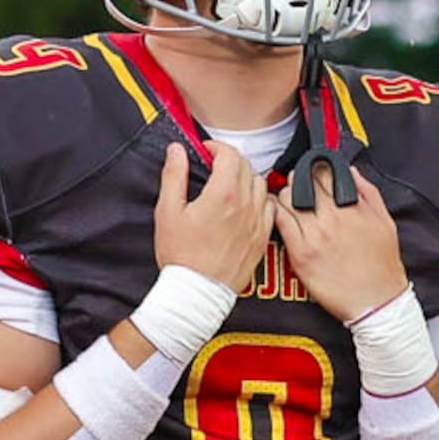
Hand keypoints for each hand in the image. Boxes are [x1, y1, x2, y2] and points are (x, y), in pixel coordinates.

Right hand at [154, 141, 270, 293]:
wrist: (197, 292)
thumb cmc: (181, 256)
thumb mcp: (168, 211)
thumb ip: (174, 175)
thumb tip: (177, 151)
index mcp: (223, 195)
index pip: (230, 155)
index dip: (216, 147)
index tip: (207, 152)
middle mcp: (245, 206)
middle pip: (246, 166)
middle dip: (229, 160)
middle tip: (214, 167)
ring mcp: (257, 222)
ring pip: (261, 184)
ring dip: (245, 178)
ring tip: (228, 186)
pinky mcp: (262, 238)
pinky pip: (270, 207)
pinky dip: (259, 200)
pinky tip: (245, 205)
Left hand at [270, 164, 411, 320]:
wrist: (377, 303)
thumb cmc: (382, 267)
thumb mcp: (384, 222)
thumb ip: (368, 193)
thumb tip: (350, 171)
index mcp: (353, 207)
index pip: (325, 172)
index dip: (316, 169)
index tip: (314, 174)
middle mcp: (334, 218)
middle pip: (303, 182)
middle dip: (298, 180)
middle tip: (298, 188)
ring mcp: (316, 236)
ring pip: (286, 198)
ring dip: (284, 196)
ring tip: (289, 204)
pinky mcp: (301, 254)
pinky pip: (280, 222)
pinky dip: (275, 213)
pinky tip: (278, 215)